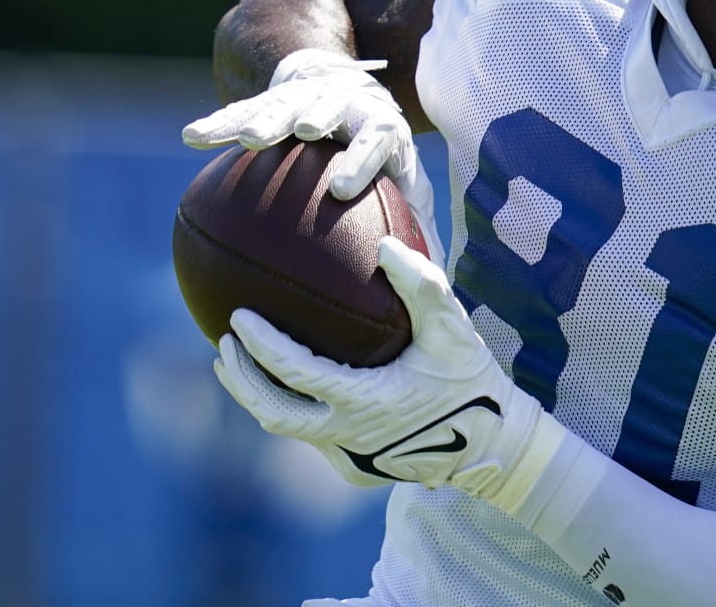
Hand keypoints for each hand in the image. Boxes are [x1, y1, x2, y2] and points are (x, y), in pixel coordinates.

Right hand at [182, 48, 441, 260]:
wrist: (347, 88)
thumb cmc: (382, 154)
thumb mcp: (405, 180)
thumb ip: (416, 225)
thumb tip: (431, 284)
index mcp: (381, 127)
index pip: (378, 138)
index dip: (363, 159)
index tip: (344, 190)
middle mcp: (345, 105)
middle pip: (330, 107)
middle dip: (317, 118)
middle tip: (303, 132)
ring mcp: (306, 97)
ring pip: (284, 102)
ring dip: (266, 117)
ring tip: (247, 139)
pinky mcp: (273, 97)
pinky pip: (242, 109)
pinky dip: (219, 122)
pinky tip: (191, 137)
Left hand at [215, 239, 558, 504]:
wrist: (491, 443)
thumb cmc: (469, 377)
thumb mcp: (452, 327)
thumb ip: (421, 285)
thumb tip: (384, 246)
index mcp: (363, 400)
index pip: (294, 372)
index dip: (261, 346)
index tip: (239, 316)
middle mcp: (347, 435)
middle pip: (271, 411)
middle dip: (241, 378)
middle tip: (224, 343)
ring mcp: (348, 456)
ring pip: (286, 428)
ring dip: (256, 395)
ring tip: (237, 365)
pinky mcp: (353, 468)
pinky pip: (309, 437)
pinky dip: (289, 408)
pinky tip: (287, 385)